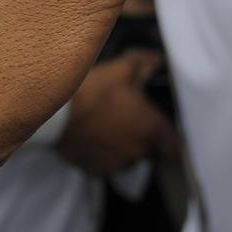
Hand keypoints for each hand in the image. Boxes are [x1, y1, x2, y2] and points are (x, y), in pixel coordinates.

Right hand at [57, 52, 181, 175]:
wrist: (55, 115)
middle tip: (129, 117)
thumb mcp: (121, 69)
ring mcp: (116, 164)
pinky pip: (107, 163)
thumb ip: (146, 64)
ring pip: (129, 157)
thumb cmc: (92, 91)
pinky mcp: (95, 170)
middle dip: (145, 137)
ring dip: (125, 145)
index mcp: (150, 129)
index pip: (176, 148)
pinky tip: (94, 133)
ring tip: (108, 124)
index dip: (173, 140)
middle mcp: (138, 152)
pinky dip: (104, 152)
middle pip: (152, 151)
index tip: (166, 131)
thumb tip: (158, 61)